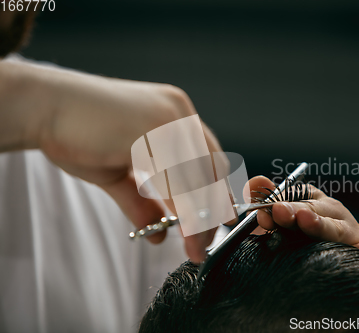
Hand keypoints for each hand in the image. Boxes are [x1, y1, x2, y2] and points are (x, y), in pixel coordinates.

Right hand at [0, 59, 221, 261]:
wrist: (44, 107)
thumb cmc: (78, 134)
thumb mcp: (119, 174)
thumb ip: (143, 201)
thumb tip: (158, 233)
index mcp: (176, 115)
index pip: (209, 158)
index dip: (215, 192)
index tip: (216, 221)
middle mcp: (179, 113)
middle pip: (210, 168)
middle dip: (211, 209)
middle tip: (205, 242)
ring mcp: (168, 118)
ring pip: (197, 175)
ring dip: (199, 215)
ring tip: (196, 245)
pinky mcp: (152, 128)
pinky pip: (176, 176)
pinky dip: (182, 208)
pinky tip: (182, 230)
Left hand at [250, 176, 358, 259]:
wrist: (324, 276)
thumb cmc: (301, 244)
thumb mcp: (282, 221)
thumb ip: (269, 201)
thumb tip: (254, 181)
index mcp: (312, 203)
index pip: (292, 197)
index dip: (277, 202)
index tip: (260, 210)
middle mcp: (331, 213)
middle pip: (311, 210)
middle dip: (292, 211)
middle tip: (276, 212)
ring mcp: (349, 232)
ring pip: (334, 228)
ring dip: (320, 223)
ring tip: (304, 220)